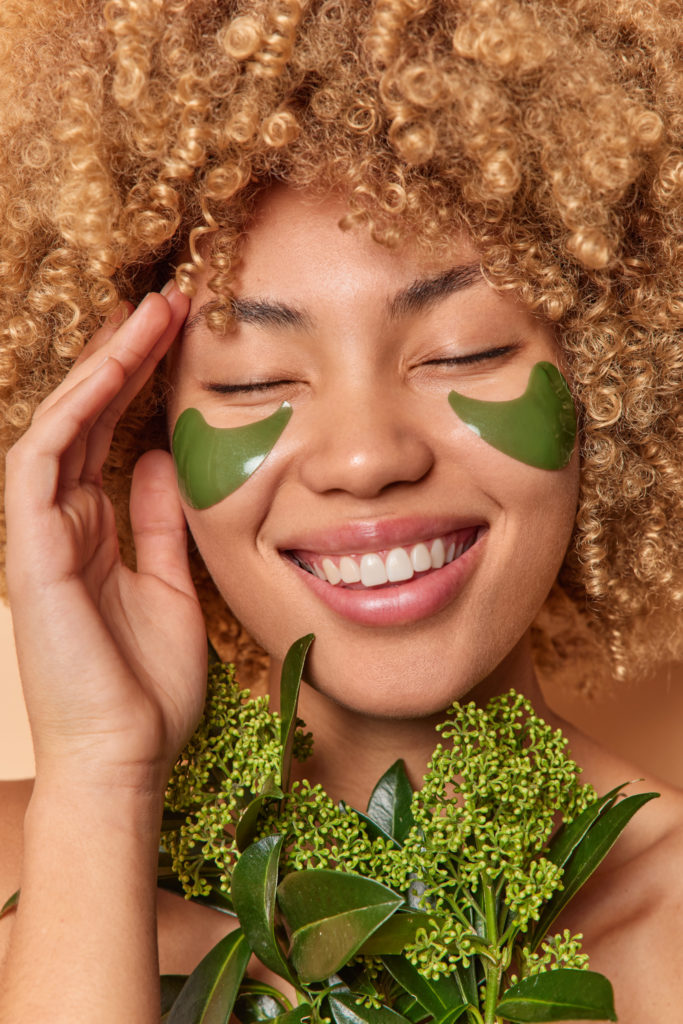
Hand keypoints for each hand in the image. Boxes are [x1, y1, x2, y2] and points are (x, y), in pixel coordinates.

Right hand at [4, 288, 207, 792]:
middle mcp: (58, 525)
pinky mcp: (28, 552)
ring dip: (102, 367)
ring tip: (151, 313)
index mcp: (90, 534)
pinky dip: (71, 412)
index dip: (137, 383)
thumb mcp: (168, 586)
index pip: (107, 438)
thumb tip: (163, 462)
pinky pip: (39, 463)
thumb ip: (159, 524)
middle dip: (123, 356)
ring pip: (60, 425)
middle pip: (85, 419)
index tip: (182, 335)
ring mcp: (37, 535)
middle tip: (168, 300)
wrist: (126, 759)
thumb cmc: (147, 687)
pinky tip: (111, 370)